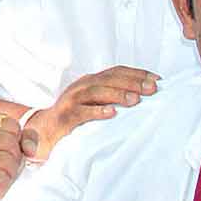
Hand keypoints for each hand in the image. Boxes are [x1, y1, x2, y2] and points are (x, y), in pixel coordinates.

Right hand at [0, 113, 35, 200]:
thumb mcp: (15, 149)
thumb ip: (28, 137)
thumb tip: (30, 149)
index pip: (11, 124)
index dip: (16, 140)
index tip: (6, 149)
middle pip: (10, 142)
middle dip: (14, 158)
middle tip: (3, 166)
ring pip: (7, 159)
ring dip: (9, 172)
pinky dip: (2, 182)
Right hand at [23, 67, 158, 159]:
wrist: (44, 129)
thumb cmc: (74, 116)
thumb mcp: (93, 101)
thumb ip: (112, 96)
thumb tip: (144, 96)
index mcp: (90, 81)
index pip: (115, 71)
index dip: (136, 73)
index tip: (157, 79)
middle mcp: (81, 86)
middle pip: (108, 79)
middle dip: (132, 83)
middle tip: (152, 89)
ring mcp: (72, 100)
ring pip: (95, 92)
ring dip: (117, 94)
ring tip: (135, 100)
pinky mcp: (65, 116)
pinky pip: (82, 112)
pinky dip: (97, 111)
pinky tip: (112, 113)